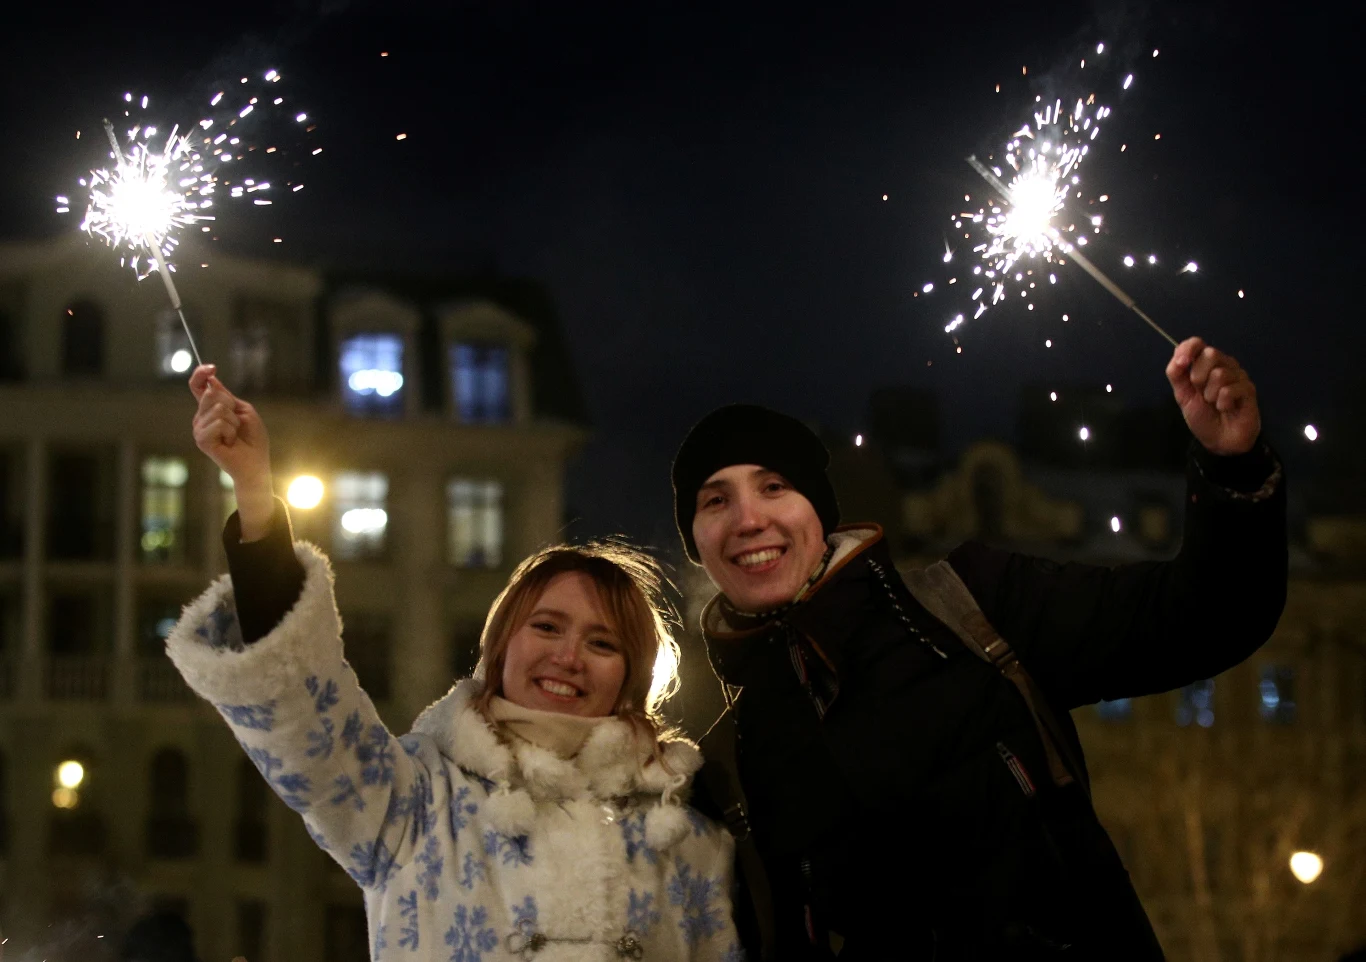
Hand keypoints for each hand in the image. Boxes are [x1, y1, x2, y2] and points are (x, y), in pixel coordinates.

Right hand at [189, 365, 274, 536]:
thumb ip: (227, 397)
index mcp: (210, 409)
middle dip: (232, 406)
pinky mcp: (201, 440)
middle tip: (237, 423)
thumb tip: (211, 382)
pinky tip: (230, 442)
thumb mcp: (244, 411)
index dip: (201, 374)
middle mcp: (201, 417)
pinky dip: (230, 431)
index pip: (198, 387)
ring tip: (235, 435)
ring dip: (234, 421)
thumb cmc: (252, 438)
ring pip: (218, 409)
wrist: (255, 463)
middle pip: (211, 394)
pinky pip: (218, 423)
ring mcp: (199, 429)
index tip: (212, 367)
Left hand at [1165, 337, 1260, 455]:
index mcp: (1205, 364)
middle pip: (1210, 353)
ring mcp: (1238, 376)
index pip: (1197, 343)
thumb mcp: (1182, 395)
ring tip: (1214, 404)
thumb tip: (1177, 359)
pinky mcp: (1249, 389)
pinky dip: (1222, 403)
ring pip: (1220, 373)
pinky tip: (1226, 408)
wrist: (1219, 440)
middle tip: (1201, 393)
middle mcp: (1224, 365)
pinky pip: (1230, 390)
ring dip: (1210, 394)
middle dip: (1198, 377)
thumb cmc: (1202, 416)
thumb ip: (1176, 375)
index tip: (1181, 363)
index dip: (1188, 349)